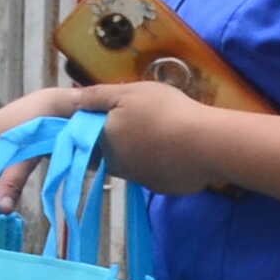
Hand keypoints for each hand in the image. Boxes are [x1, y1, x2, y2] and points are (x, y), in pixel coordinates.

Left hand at [52, 78, 232, 192]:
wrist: (205, 144)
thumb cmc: (164, 112)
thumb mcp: (128, 92)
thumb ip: (97, 96)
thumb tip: (75, 99)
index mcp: (104, 141)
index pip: (87, 138)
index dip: (97, 126)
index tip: (113, 116)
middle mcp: (116, 165)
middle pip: (110, 152)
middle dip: (121, 139)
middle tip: (144, 121)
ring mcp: (139, 179)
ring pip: (132, 164)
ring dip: (140, 152)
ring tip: (161, 134)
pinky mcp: (161, 187)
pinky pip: (154, 173)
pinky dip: (160, 164)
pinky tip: (175, 150)